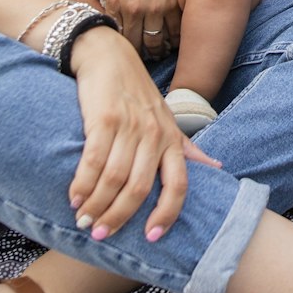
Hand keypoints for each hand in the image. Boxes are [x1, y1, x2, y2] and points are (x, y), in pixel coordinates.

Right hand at [65, 27, 221, 241]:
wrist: (108, 55)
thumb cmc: (137, 94)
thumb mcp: (167, 120)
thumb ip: (187, 148)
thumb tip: (217, 168)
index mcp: (172, 140)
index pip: (179, 185)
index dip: (168, 214)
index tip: (152, 238)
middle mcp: (155, 135)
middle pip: (140, 188)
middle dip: (119, 217)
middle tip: (101, 235)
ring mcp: (130, 126)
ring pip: (115, 178)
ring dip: (96, 205)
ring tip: (83, 221)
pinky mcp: (104, 119)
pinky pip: (93, 160)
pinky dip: (82, 183)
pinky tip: (74, 197)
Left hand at [77, 0, 196, 50]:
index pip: (114, 32)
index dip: (118, 41)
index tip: (123, 45)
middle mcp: (134, 8)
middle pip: (134, 43)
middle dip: (137, 51)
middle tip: (141, 55)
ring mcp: (155, 8)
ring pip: (154, 42)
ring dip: (155, 49)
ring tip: (157, 52)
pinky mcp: (174, 5)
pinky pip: (173, 32)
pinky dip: (172, 39)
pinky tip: (171, 40)